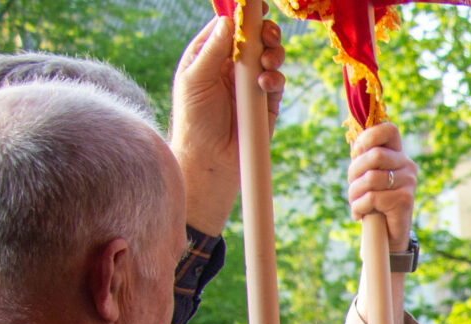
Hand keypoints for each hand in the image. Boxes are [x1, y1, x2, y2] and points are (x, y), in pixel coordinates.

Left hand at [169, 9, 284, 237]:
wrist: (210, 160)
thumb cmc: (194, 120)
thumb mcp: (196, 79)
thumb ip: (213, 49)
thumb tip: (229, 21)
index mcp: (207, 54)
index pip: (227, 26)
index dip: (242, 14)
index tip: (255, 6)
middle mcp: (230, 65)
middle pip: (254, 37)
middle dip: (264, 33)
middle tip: (267, 35)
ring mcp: (249, 83)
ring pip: (270, 57)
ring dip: (273, 55)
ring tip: (266, 64)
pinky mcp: (266, 103)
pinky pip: (276, 81)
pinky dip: (274, 79)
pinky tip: (265, 85)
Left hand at [347, 122, 417, 248]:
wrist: (389, 235)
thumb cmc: (375, 202)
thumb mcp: (368, 176)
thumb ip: (364, 157)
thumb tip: (353, 139)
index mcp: (398, 154)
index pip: (389, 129)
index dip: (369, 136)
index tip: (358, 151)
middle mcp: (407, 165)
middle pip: (374, 155)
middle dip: (354, 171)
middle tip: (351, 185)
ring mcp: (408, 183)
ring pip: (370, 178)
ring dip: (354, 193)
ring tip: (354, 202)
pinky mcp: (405, 200)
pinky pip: (373, 197)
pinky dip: (359, 207)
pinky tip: (359, 214)